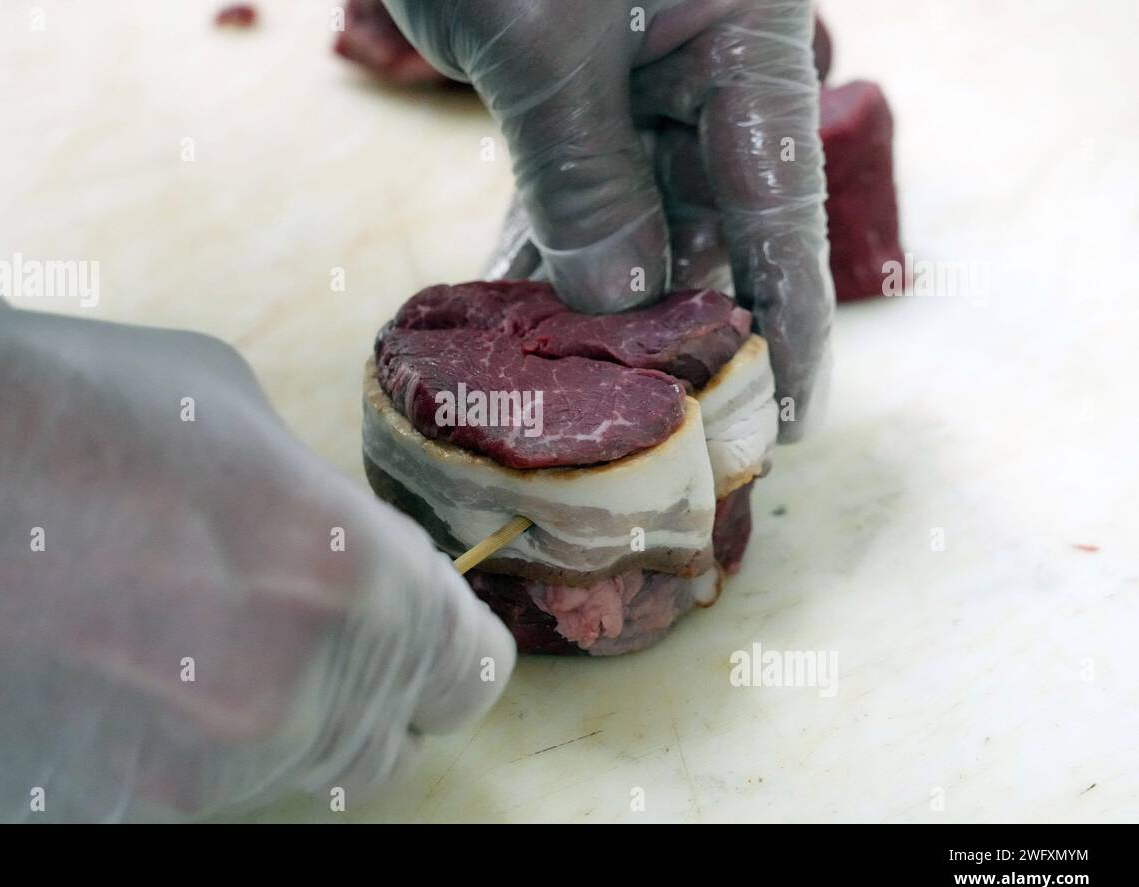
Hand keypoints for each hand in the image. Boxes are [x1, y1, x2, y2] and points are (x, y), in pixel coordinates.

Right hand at [0, 249, 514, 821]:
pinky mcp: (127, 813)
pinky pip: (215, 795)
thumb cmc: (40, 416)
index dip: (449, 652)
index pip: (465, 667)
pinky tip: (139, 682)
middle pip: (390, 732)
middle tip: (296, 632)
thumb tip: (340, 541)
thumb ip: (314, 496)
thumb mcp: (221, 402)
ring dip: (287, 721)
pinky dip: (201, 751)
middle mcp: (296, 687)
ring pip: (308, 772)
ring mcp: (210, 767)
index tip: (430, 640)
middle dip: (366, 685)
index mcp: (343, 571)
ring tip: (203, 645)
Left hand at [387, 0, 833, 439]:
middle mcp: (711, 70)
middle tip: (637, 420)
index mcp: (744, 47)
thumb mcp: (541, 51)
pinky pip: (580, 178)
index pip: (783, 214)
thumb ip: (583, 179)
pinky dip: (548, 237)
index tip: (787, 420)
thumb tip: (618, 298)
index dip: (790, 325)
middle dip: (671, 321)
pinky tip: (514, 300)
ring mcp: (645, 77)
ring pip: (641, 212)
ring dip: (596, 291)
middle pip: (714, 225)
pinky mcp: (582, 81)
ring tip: (560, 379)